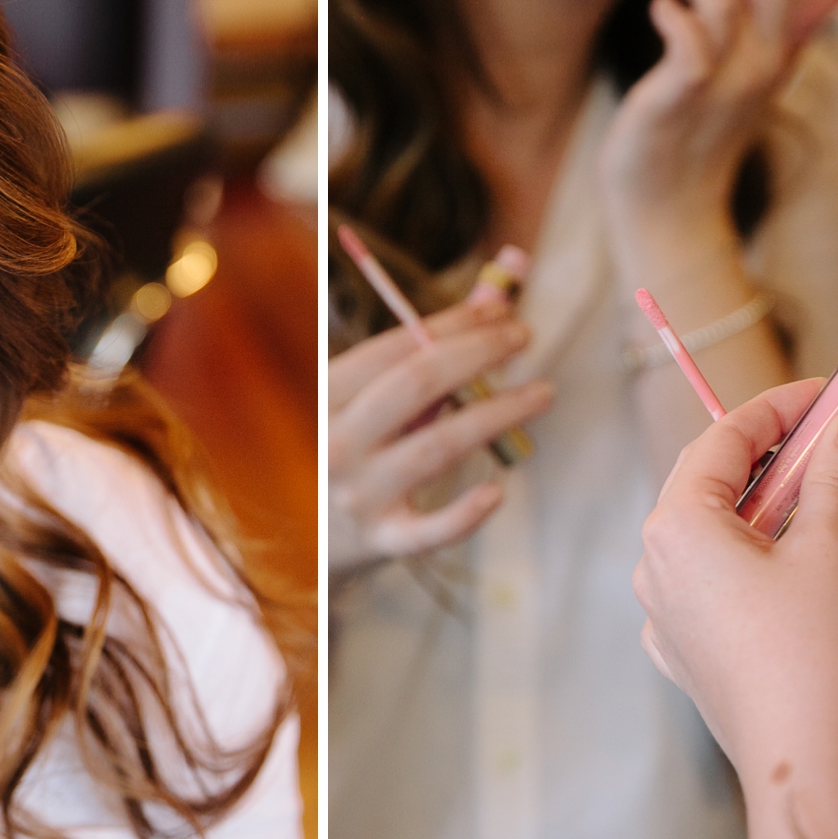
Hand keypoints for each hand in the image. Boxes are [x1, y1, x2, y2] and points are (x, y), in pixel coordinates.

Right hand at [329, 295, 552, 577]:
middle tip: (523, 335)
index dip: (451, 324)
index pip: (393, 349)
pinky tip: (497, 492)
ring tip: (542, 392)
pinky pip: (428, 531)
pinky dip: (464, 515)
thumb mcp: (358, 403)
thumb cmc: (341, 453)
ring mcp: (357, 494)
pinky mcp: (380, 541)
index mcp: (323, 397)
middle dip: (477, 352)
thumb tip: (493, 298)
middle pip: (416, 385)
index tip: (499, 308)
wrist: (295, 540)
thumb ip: (421, 356)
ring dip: (496, 413)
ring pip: (437, 447)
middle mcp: (335, 443)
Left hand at [594, 0, 837, 238]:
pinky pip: (691, 53)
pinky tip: (659, 3)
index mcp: (771, 49)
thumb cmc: (696, 145)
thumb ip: (787, 33)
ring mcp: (721, 83)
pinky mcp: (679, 105)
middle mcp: (755, 62)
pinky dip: (678, 21)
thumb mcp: (746, 82)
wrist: (670, 217)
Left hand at [632, 379, 837, 778]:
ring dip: (762, 502)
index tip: (828, 392)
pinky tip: (794, 556)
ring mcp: (661, 610)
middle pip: (709, 480)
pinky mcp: (681, 646)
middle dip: (771, 451)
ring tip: (822, 486)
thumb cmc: (809, 656)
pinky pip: (708, 579)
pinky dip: (749, 553)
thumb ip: (833, 478)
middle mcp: (653, 563)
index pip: (722, 439)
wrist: (800, 760)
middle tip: (830, 429)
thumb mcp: (826, 550)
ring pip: (708, 531)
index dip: (779, 408)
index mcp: (676, 526)